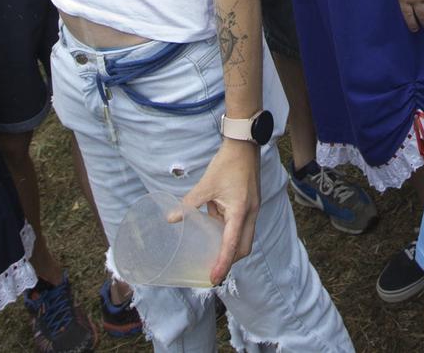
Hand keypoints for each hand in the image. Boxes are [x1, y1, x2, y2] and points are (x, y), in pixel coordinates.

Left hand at [178, 139, 259, 283]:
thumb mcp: (205, 185)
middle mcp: (250, 214)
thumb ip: (188, 203)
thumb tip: (171, 219)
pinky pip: (242, 226)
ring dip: (231, 247)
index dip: (222, 264)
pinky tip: (216, 231)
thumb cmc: (226, 163)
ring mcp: (252, 209)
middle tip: (213, 271)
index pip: (232, 245)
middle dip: (230, 261)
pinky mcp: (250, 204)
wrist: (244, 145)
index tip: (214, 278)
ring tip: (214, 256)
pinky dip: (230, 233)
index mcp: (240, 211)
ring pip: (245, 238)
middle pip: (244, 247)